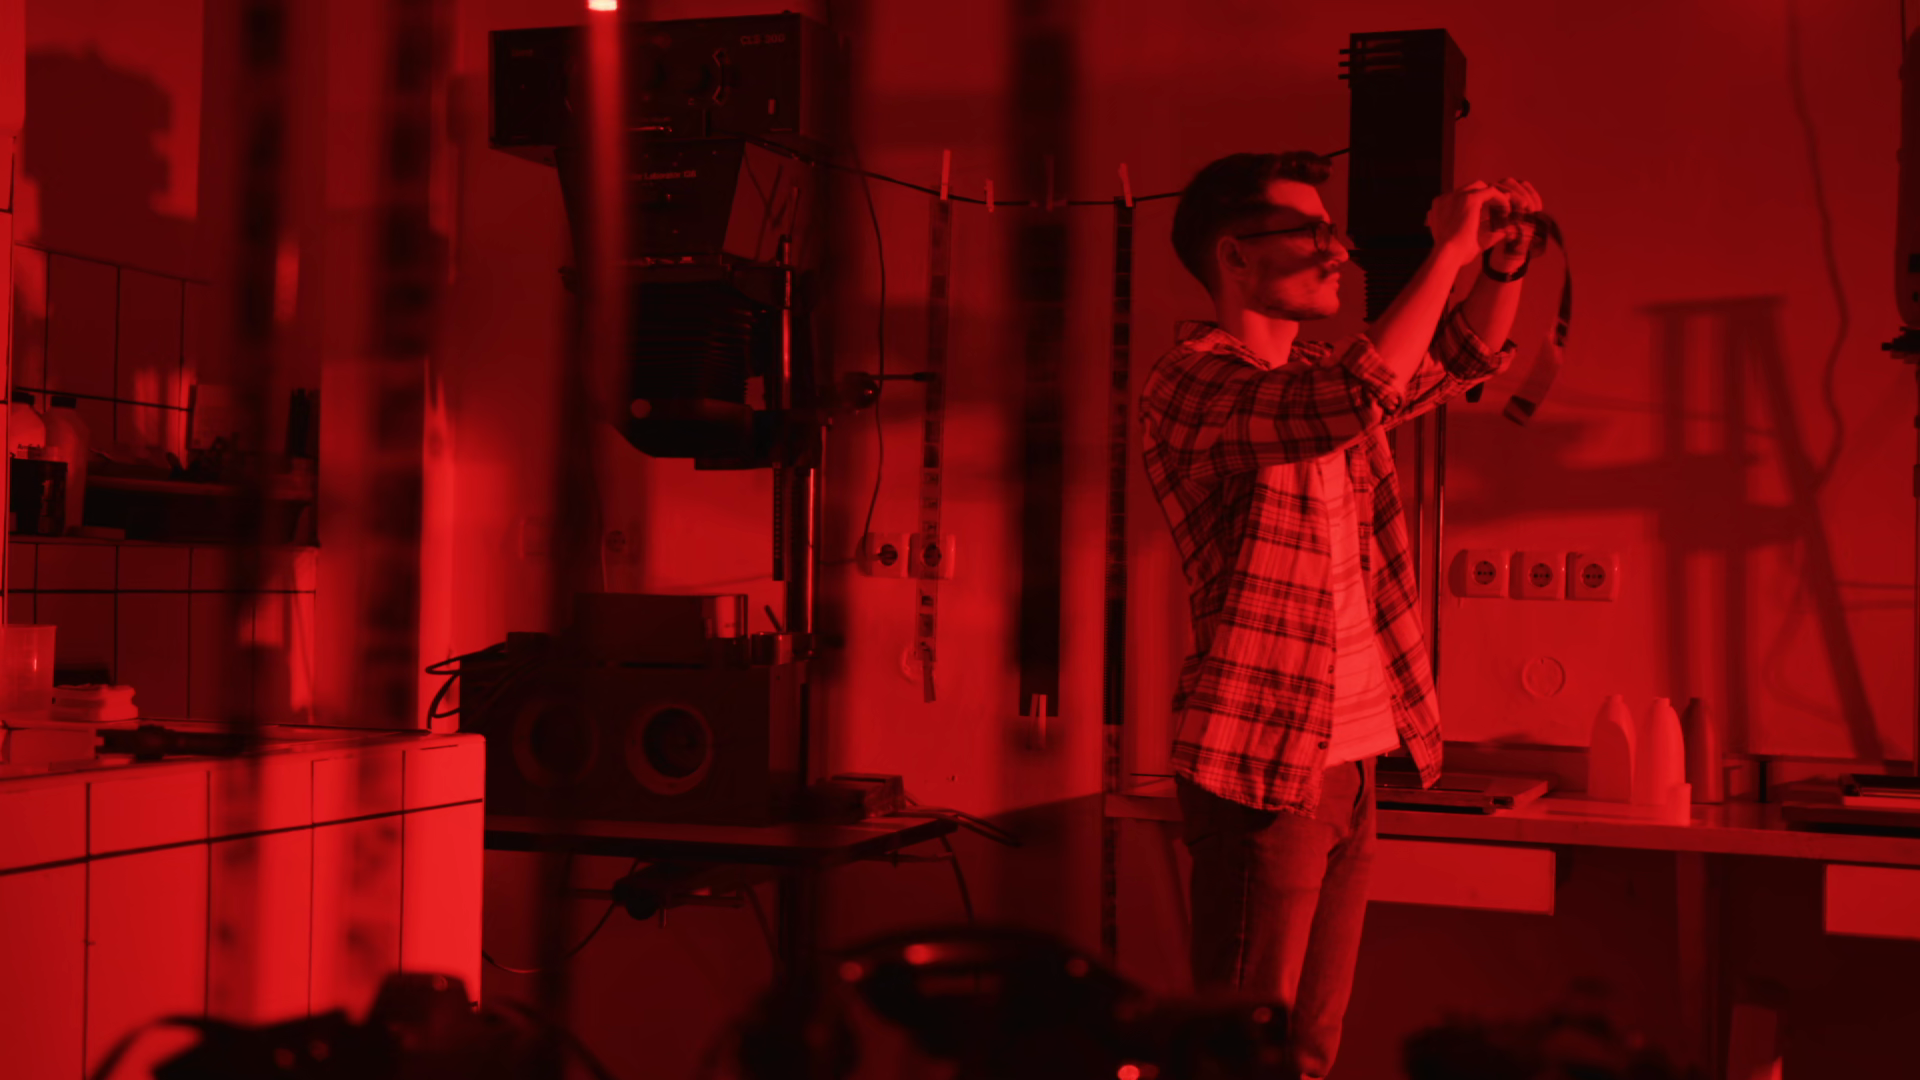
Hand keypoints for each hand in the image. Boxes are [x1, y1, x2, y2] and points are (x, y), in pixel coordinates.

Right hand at [1426, 178, 1545, 267]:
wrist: (1448, 255)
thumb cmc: (1456, 254)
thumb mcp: (1465, 239)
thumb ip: (1480, 232)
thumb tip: (1502, 232)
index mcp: (1440, 207)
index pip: (1461, 197)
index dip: (1477, 202)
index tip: (1492, 211)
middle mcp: (1446, 198)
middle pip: (1470, 188)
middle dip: (1486, 195)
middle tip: (1500, 207)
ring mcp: (1456, 196)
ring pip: (1481, 186)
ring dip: (1494, 195)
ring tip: (1505, 208)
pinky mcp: (1470, 198)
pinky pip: (1490, 191)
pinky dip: (1501, 198)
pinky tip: (1507, 209)